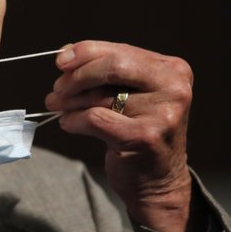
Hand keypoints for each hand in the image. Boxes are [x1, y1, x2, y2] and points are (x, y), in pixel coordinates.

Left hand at [45, 40, 201, 231]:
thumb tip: (66, 53)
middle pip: (112, 66)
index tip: (61, 61)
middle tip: (57, 90)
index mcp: (172, 69)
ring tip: (58, 108)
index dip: (85, 52)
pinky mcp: (145, 137)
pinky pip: (95, 118)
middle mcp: (173, 88)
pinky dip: (74, 120)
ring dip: (69, 102)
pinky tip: (68, 124)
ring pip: (99, 96)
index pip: (120, 50)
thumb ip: (106, 70)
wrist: (159, 181)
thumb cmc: (140, 131)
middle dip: (76, 76)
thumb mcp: (132, 93)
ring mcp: (162, 113)